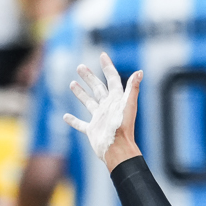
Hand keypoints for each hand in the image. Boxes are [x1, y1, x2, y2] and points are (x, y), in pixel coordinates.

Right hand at [64, 52, 143, 170]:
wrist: (117, 150)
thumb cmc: (123, 128)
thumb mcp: (128, 105)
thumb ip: (133, 89)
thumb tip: (140, 72)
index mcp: (116, 100)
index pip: (112, 80)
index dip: (108, 67)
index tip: (102, 55)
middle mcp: (108, 108)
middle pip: (98, 88)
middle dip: (89, 77)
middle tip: (80, 67)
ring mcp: (100, 119)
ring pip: (88, 103)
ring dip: (81, 94)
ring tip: (72, 83)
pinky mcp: (93, 131)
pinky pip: (81, 124)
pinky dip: (73, 121)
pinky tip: (65, 117)